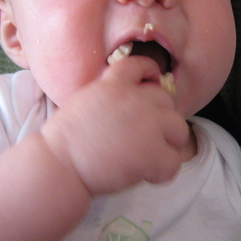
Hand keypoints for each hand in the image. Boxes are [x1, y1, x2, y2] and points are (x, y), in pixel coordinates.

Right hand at [40, 56, 189, 194]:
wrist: (61, 163)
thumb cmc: (63, 139)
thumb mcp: (84, 101)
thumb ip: (108, 95)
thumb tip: (124, 104)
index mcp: (114, 84)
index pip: (141, 65)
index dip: (150, 72)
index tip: (151, 82)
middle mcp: (136, 99)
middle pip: (166, 100)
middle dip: (158, 117)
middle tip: (144, 136)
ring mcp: (148, 125)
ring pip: (179, 129)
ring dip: (168, 143)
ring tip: (151, 157)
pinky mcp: (153, 153)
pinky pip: (174, 161)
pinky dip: (162, 172)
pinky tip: (146, 175)